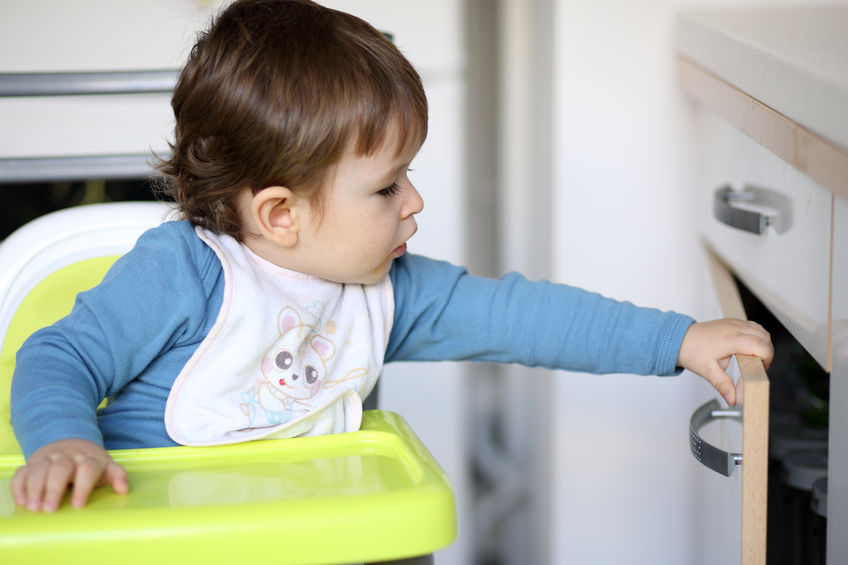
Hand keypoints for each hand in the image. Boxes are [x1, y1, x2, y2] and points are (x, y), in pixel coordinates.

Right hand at [10, 438, 128, 511]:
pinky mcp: (32, 463)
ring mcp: (49, 459)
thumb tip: (124, 490)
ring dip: (35, 489)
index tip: (78, 506)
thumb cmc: (89, 463)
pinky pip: (23, 472)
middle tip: (50, 509)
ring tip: (34, 508)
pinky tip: (22, 501)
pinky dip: (20, 485)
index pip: (87, 470)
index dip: (83, 487)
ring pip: (40, 469)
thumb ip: (117, 476)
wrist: (69, 443)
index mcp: (88, 460)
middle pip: (61, 469)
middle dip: (54, 489)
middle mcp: (67, 457)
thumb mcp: (106, 467)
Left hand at [677, 318, 773, 405]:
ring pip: (761, 330)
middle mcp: (734, 328)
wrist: (680, 339)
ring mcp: (734, 323)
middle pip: (765, 337)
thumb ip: (723, 385)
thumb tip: (732, 398)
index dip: (766, 358)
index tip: (761, 368)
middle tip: (757, 365)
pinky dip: (756, 337)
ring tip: (752, 358)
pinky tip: (747, 348)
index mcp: (730, 340)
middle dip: (767, 353)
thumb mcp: (708, 371)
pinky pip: (753, 326)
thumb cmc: (692, 351)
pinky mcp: (733, 321)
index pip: (760, 345)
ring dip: (763, 344)